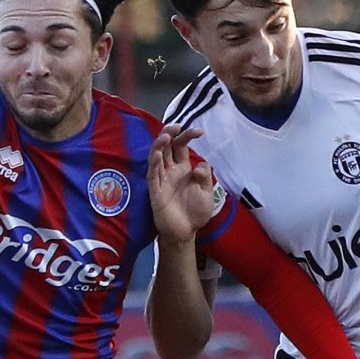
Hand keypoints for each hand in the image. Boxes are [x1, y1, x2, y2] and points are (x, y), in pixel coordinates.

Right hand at [148, 125, 219, 241]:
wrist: (185, 232)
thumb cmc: (195, 212)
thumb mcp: (207, 193)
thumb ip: (205, 177)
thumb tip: (201, 164)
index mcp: (183, 168)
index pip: (181, 146)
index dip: (187, 136)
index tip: (199, 132)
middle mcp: (170, 170)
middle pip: (166, 147)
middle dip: (169, 134)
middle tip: (176, 126)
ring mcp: (161, 179)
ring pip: (156, 157)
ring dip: (159, 145)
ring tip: (166, 136)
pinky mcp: (155, 190)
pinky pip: (153, 175)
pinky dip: (154, 163)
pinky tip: (158, 154)